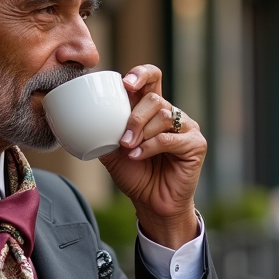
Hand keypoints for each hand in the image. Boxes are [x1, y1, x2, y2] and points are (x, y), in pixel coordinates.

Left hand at [99, 65, 205, 248]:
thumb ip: (104, 132)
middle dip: (135, 117)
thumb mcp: (112, 152)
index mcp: (152, 111)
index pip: (152, 79)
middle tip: (123, 139)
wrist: (151, 203)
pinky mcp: (196, 144)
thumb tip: (82, 119)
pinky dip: (151, 147)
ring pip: (164, 115)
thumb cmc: (135, 176)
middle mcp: (171, 115)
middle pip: (155, 98)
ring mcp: (186, 128)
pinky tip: (138, 155)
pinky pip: (171, 138)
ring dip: (142, 132)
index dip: (141, 74)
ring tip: (130, 149)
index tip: (125, 84)